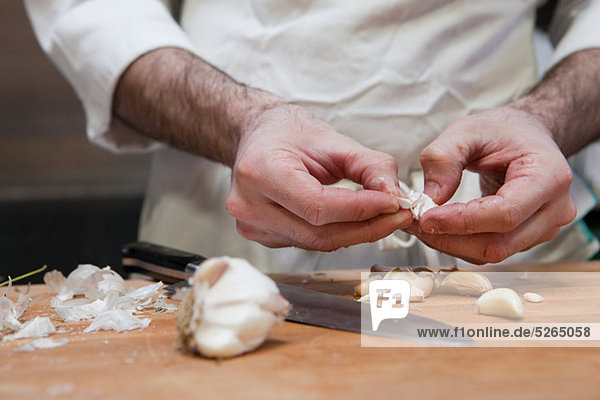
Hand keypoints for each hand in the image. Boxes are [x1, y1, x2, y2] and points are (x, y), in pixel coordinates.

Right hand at [226, 104, 412, 250]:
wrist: (258, 136)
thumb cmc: (289, 133)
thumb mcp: (333, 140)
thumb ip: (370, 166)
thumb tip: (395, 196)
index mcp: (260, 172)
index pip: (317, 206)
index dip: (360, 210)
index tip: (393, 203)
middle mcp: (249, 204)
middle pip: (318, 233)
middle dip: (365, 228)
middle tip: (398, 217)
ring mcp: (252, 225)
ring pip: (315, 242)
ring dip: (354, 234)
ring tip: (383, 217)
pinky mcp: (261, 236)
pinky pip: (307, 242)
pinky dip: (336, 234)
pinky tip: (354, 221)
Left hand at [407, 106, 575, 263]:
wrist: (525, 135)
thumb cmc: (502, 130)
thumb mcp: (467, 129)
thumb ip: (443, 157)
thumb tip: (431, 197)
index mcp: (548, 176)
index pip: (504, 213)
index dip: (462, 221)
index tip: (426, 217)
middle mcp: (554, 208)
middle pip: (498, 243)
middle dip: (450, 238)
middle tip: (414, 223)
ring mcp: (545, 227)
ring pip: (492, 252)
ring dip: (451, 243)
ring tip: (422, 223)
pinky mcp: (529, 237)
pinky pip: (491, 249)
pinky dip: (460, 242)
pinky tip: (440, 226)